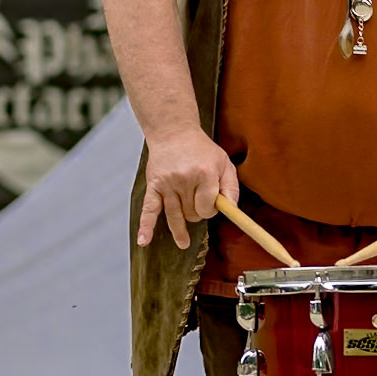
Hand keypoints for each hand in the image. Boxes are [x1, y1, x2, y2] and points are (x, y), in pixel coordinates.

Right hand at [138, 127, 238, 248]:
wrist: (174, 133)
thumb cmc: (202, 150)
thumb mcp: (224, 163)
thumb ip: (231, 187)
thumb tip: (232, 210)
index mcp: (205, 174)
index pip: (208, 207)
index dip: (210, 209)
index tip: (210, 203)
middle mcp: (185, 179)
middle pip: (192, 213)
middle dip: (197, 212)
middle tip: (197, 201)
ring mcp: (167, 183)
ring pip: (175, 216)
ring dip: (180, 229)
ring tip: (183, 243)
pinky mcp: (153, 186)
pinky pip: (149, 209)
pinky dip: (146, 226)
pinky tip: (144, 241)